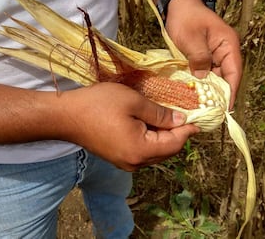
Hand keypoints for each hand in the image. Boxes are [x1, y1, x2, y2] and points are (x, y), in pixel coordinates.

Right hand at [58, 82, 199, 170]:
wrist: (65, 116)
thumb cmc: (99, 104)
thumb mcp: (134, 102)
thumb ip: (160, 113)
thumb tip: (181, 120)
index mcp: (141, 150)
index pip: (175, 144)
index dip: (188, 130)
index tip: (199, 117)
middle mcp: (135, 162)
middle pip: (167, 151)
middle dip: (178, 133)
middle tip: (185, 113)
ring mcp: (125, 163)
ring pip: (155, 152)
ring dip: (165, 136)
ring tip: (169, 115)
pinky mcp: (118, 158)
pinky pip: (143, 151)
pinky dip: (152, 139)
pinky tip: (150, 123)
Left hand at [165, 0, 242, 108]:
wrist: (178, 6)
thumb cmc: (186, 18)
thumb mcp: (191, 39)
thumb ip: (199, 58)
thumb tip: (203, 78)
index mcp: (229, 45)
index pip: (234, 72)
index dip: (230, 91)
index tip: (225, 108)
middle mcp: (226, 52)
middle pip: (226, 78)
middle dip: (219, 95)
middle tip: (211, 113)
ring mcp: (216, 56)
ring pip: (216, 78)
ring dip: (210, 91)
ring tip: (203, 109)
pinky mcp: (206, 59)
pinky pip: (207, 75)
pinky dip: (202, 85)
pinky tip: (196, 96)